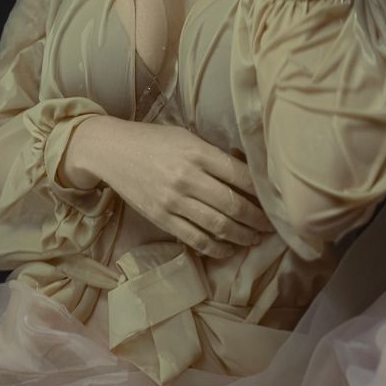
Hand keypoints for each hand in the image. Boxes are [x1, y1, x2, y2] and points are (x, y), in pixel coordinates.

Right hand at [78, 116, 275, 258]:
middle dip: (257, 219)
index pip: (240, 176)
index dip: (261, 192)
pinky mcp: (161, 218)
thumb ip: (213, 155)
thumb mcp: (186, 137)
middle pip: (233, 205)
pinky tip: (228, 248)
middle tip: (271, 226)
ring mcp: (173, 201)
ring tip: (254, 239)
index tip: (275, 200)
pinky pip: (194, 238)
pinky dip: (215, 247)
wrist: (111, 150)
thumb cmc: (154, 140)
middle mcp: (187, 178)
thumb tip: (245, 174)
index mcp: (198, 153)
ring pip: (217, 225)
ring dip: (241, 236)